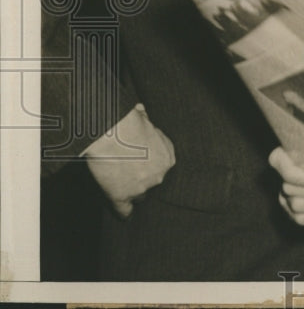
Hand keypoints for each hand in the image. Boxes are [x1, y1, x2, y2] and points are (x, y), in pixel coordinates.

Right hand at [84, 104, 175, 218]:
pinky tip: (124, 215)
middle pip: (152, 182)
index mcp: (168, 157)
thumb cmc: (127, 122)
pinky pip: (125, 210)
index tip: (140, 165)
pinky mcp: (122, 196)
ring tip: (117, 181)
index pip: (161, 168)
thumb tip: (140, 110)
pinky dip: (124, 213)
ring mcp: (142, 187)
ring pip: (139, 195)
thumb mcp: (143, 118)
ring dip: (130, 190)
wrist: (112, 132)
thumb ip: (144, 120)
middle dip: (141, 178)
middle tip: (127, 171)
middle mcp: (159, 174)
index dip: (149, 167)